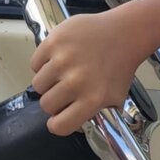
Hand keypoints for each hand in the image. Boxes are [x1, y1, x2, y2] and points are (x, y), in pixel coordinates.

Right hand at [30, 7, 145, 134]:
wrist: (123, 34)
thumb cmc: (119, 66)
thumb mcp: (115, 98)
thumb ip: (95, 115)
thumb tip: (74, 126)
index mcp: (92, 99)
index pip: (59, 126)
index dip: (57, 123)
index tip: (59, 116)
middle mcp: (76, 81)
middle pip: (46, 104)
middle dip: (54, 100)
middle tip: (66, 89)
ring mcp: (63, 60)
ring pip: (37, 84)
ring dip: (48, 81)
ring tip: (63, 72)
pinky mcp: (54, 42)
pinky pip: (35, 63)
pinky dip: (43, 63)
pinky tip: (59, 58)